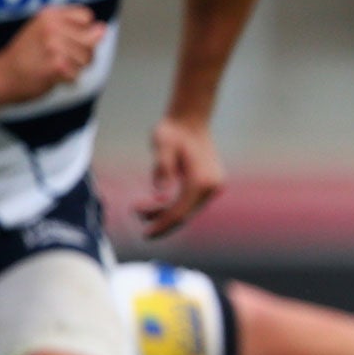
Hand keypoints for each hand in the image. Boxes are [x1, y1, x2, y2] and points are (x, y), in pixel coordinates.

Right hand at [0, 6, 106, 105]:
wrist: (0, 77)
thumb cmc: (25, 56)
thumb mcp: (46, 32)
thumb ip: (76, 29)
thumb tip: (103, 28)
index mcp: (49, 14)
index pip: (87, 17)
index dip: (83, 31)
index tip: (63, 39)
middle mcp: (52, 26)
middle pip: (92, 40)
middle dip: (82, 53)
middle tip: (57, 57)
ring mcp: (54, 45)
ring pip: (87, 58)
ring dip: (75, 68)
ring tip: (53, 66)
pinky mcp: (56, 65)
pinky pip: (78, 74)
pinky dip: (68, 79)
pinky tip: (51, 76)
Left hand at [136, 115, 224, 236]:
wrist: (191, 120)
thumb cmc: (173, 131)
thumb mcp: (162, 144)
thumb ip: (162, 167)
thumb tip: (160, 194)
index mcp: (202, 180)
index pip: (180, 211)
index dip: (162, 225)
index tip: (145, 234)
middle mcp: (213, 187)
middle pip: (185, 214)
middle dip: (162, 222)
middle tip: (139, 223)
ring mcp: (215, 186)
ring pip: (189, 210)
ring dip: (167, 214)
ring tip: (141, 209)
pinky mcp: (212, 185)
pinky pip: (192, 203)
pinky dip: (176, 206)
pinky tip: (158, 203)